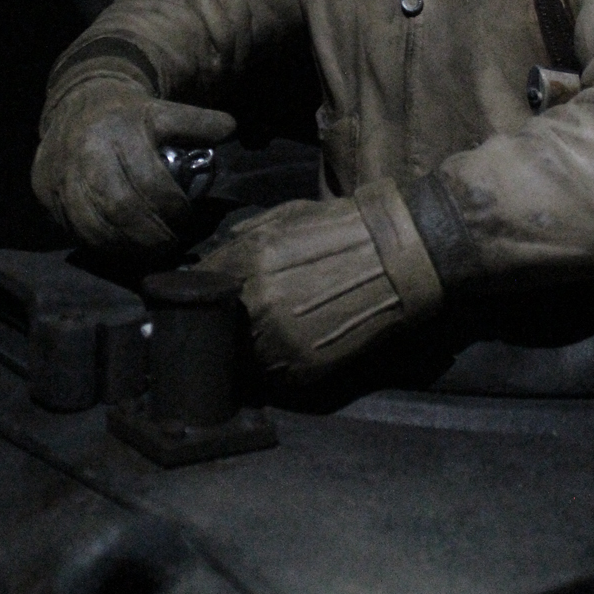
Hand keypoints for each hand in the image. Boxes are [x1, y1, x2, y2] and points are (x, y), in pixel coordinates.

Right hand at [32, 78, 235, 248]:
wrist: (77, 103)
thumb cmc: (129, 115)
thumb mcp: (164, 111)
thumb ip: (198, 123)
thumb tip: (231, 129)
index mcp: (118, 129)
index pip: (148, 179)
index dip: (171, 206)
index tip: (186, 218)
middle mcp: (85, 153)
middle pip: (119, 207)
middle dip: (149, 234)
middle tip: (169, 244)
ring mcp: (60, 173)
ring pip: (91, 225)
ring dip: (124, 247)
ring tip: (148, 251)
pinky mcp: (43, 191)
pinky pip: (71, 228)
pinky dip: (99, 244)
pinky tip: (120, 247)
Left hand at [201, 197, 402, 379]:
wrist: (394, 258)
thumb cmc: (339, 232)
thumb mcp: (285, 216)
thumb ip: (242, 238)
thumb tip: (213, 258)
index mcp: (249, 261)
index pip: (200, 286)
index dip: (202, 290)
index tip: (208, 294)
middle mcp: (259, 303)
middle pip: (217, 325)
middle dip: (224, 320)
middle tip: (239, 315)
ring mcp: (281, 339)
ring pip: (242, 355)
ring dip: (248, 346)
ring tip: (266, 333)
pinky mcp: (304, 367)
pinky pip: (272, 376)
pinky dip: (275, 364)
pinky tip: (289, 345)